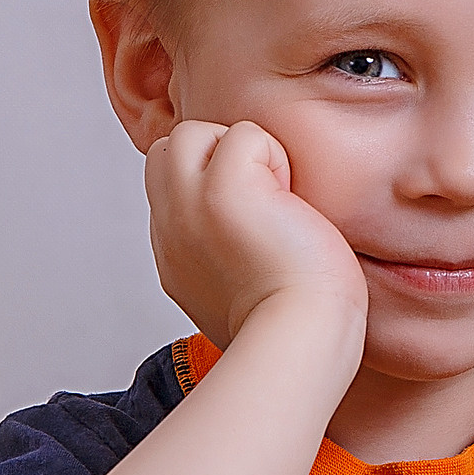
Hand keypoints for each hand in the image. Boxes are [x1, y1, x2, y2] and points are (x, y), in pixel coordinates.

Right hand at [144, 118, 366, 350]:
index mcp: (173, 255)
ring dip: (240, 152)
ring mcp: (189, 205)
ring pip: (192, 133)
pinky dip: (275, 156)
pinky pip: (245, 133)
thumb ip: (226, 258)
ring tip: (274, 201)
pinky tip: (289, 203)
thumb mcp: (240, 293)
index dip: (211, 185)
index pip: (173, 188)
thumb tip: (254, 237)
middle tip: (262, 203)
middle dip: (214, 158)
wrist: (303, 341)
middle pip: (170, 151)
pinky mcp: (223, 189)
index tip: (253, 222)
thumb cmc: (296, 327)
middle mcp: (171, 228)